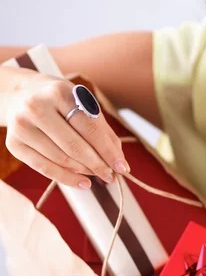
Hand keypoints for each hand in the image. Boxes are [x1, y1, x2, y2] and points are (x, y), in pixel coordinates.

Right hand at [5, 74, 129, 188]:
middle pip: (75, 146)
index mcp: (60, 93)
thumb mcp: (84, 105)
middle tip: (112, 176)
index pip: (90, 128)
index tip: (123, 167)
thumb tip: (120, 161)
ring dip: (85, 171)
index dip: (108, 151)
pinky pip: (44, 168)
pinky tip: (83, 182)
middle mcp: (37, 107)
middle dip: (98, 165)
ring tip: (99, 175)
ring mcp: (22, 126)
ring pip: (60, 159)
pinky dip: (67, 178)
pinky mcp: (13, 143)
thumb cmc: (61, 102)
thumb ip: (103, 131)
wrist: (22, 94)